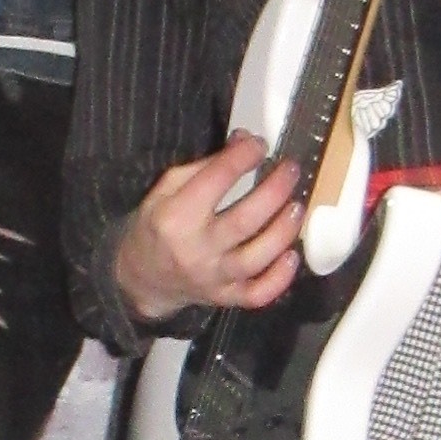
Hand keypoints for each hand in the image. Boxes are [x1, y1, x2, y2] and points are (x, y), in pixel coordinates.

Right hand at [114, 135, 303, 326]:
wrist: (143, 277)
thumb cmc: (158, 225)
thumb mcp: (167, 189)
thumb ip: (207, 166)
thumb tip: (246, 141)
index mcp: (176, 216)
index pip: (216, 180)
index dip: (243, 157)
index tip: (260, 144)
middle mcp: (196, 249)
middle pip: (245, 220)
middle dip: (275, 191)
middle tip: (292, 170)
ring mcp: (213, 278)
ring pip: (257, 258)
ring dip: (284, 231)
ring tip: (297, 207)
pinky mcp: (225, 298)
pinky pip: (259, 294)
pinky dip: (281, 278)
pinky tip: (291, 256)